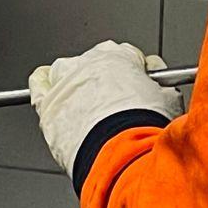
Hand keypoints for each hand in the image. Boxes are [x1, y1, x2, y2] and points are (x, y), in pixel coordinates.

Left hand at [28, 41, 181, 178]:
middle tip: (115, 104)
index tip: (137, 87)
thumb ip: (162, 87)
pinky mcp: (47, 103)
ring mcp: (65, 81)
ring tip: (87, 106)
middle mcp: (88, 62)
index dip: (134, 75)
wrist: (119, 152)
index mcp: (117, 56)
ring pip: (65, 73)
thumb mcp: (169, 101)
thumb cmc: (143, 129)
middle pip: (94, 65)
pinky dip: (44, 87)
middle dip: (105, 81)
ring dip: (75, 85)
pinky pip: (38, 84)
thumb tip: (163, 87)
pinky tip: (53, 95)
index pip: (126, 56)